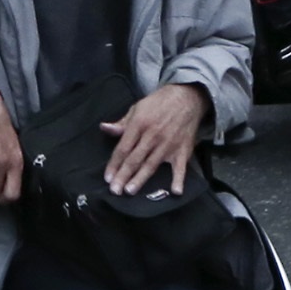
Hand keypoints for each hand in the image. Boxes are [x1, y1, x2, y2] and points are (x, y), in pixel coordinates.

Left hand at [103, 81, 207, 196]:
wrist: (187, 97)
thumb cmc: (159, 103)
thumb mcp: (137, 108)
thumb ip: (121, 123)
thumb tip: (104, 128)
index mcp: (139, 124)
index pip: (123, 148)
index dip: (114, 164)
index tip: (107, 178)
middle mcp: (152, 136)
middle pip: (134, 159)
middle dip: (123, 176)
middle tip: (114, 190)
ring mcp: (168, 144)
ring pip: (151, 165)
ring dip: (140, 179)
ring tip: (130, 191)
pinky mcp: (182, 150)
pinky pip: (180, 168)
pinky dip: (179, 179)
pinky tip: (175, 192)